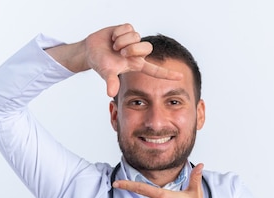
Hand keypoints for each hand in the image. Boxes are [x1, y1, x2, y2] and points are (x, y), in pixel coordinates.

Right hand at [47, 24, 182, 96]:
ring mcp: (134, 41)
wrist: (92, 50)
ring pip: (136, 36)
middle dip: (132, 48)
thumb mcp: (106, 74)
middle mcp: (138, 53)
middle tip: (120, 52)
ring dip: (122, 41)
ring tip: (114, 46)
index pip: (155, 71)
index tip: (181, 77)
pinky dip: (118, 32)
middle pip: (147, 48)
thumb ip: (111, 82)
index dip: (167, 74)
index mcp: (137, 65)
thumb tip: (110, 93)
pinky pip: (128, 28)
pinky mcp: (128, 29)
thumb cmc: (101, 63)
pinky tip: (113, 37)